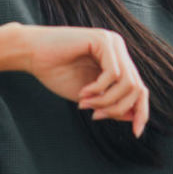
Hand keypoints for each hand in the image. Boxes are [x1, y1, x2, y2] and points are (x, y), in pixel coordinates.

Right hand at [19, 24, 148, 137]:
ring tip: (85, 104)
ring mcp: (113, 43)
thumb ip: (110, 103)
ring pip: (128, 83)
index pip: (140, 89)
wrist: (31, 54)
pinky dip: (98, 89)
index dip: (141, 112)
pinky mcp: (102, 40)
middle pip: (137, 88)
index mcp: (118, 61)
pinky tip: (83, 92)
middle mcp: (119, 50)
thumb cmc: (56, 73)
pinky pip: (113, 73)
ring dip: (106, 101)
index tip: (135, 133)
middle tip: (96, 116)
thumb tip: (134, 117)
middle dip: (118, 108)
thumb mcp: (89, 96)